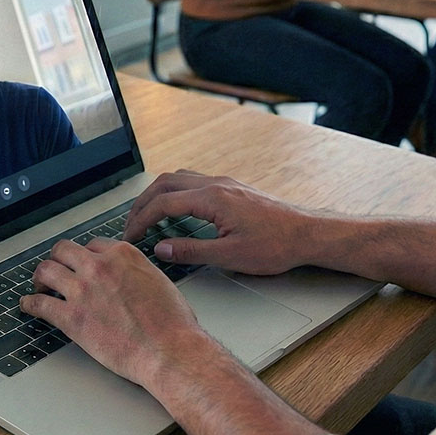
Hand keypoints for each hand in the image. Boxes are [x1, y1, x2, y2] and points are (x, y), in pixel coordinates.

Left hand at [21, 237, 209, 388]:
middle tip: (56, 270)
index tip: (81, 265)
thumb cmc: (172, 322)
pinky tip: (27, 306)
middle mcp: (100, 266)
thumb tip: (131, 279)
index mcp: (123, 255)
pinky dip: (29, 304)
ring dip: (40, 278)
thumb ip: (137, 273)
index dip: (85, 256)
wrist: (167, 349)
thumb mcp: (158, 281)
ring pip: (47, 270)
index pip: (93, 245)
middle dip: (58, 259)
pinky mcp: (72, 318)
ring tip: (39, 286)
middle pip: (64, 250)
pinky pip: (40, 304)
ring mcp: (83, 290)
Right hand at [123, 171, 311, 274]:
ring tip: (147, 217)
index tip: (129, 238)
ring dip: (158, 195)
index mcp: (212, 199)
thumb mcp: (230, 256)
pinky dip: (175, 192)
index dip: (140, 220)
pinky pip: (193, 181)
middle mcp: (216, 184)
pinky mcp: (231, 188)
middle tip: (130, 226)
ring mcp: (224, 183)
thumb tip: (161, 249)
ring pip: (179, 178)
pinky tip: (175, 209)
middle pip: (165, 184)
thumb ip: (191, 252)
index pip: (163, 204)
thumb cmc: (275, 245)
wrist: (306, 233)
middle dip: (142, 203)